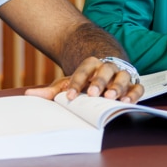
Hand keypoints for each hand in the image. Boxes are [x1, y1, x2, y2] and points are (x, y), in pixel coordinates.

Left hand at [25, 57, 144, 102]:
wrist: (105, 70)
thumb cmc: (86, 81)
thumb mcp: (68, 83)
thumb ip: (51, 90)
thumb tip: (29, 94)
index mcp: (92, 64)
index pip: (84, 69)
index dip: (76, 82)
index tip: (69, 96)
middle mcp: (109, 66)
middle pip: (106, 70)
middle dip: (99, 81)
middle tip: (93, 93)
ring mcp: (122, 74)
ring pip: (122, 77)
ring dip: (117, 87)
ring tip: (111, 98)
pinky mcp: (134, 84)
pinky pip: (137, 87)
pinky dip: (134, 94)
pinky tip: (126, 102)